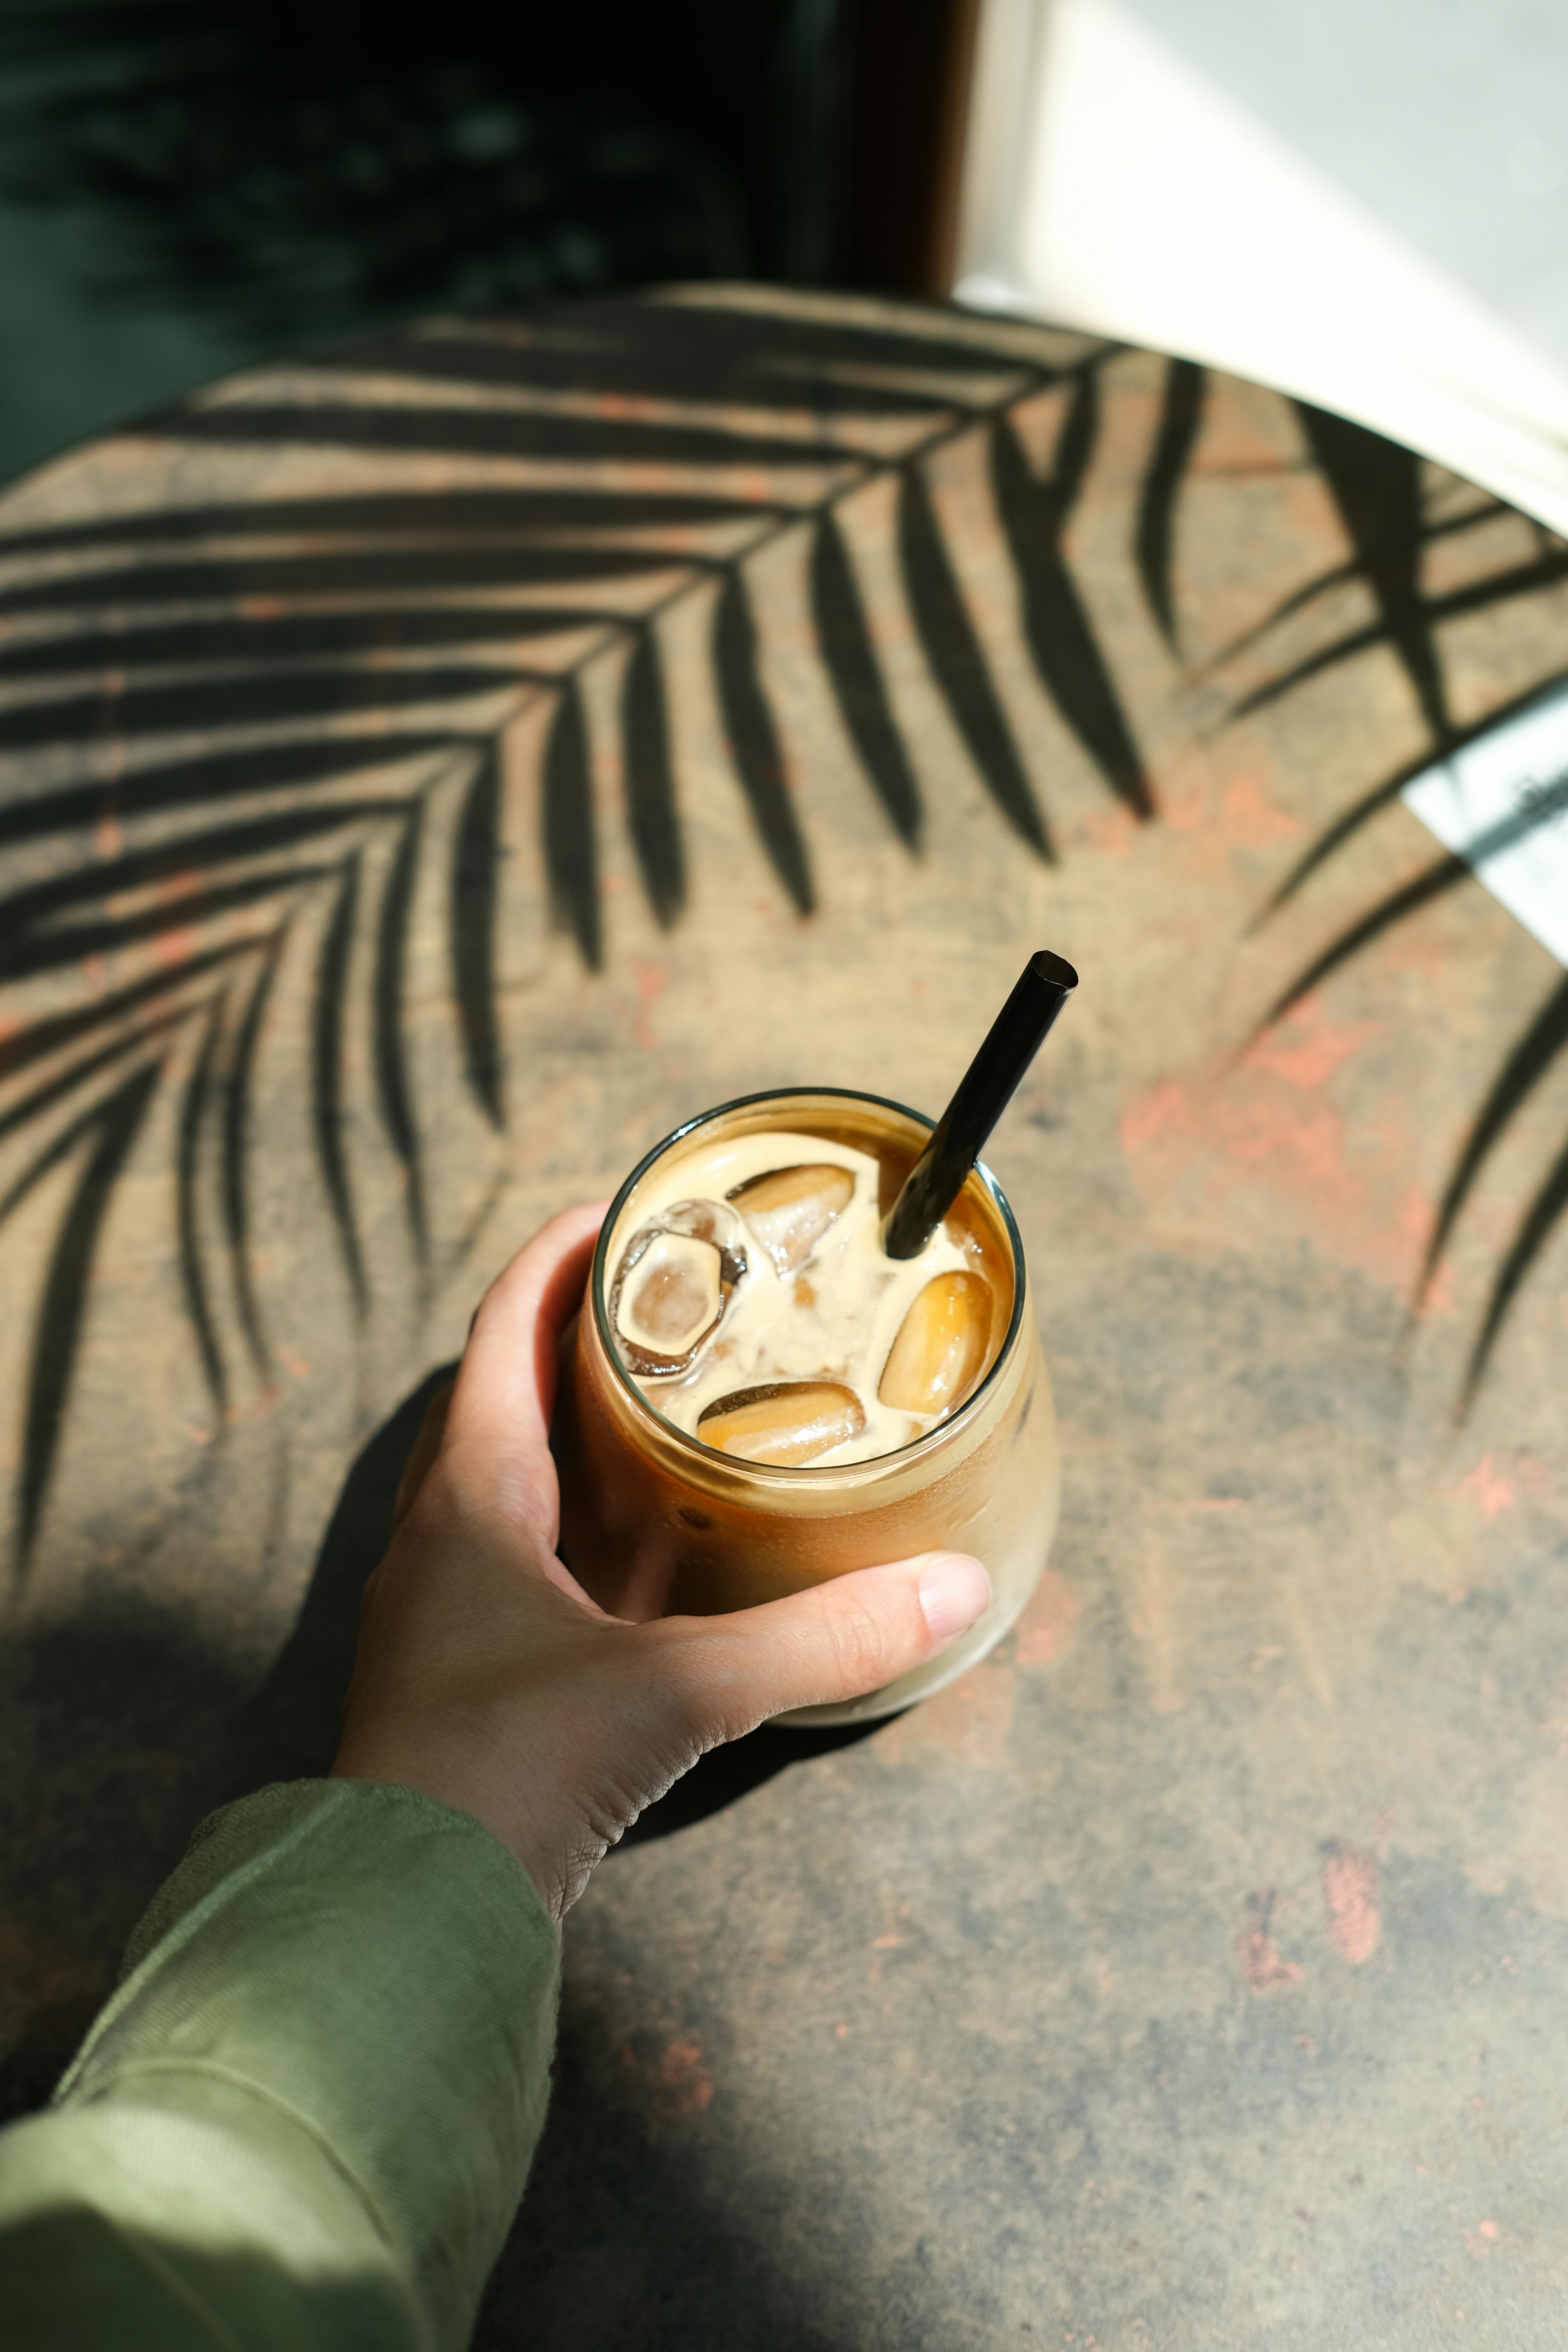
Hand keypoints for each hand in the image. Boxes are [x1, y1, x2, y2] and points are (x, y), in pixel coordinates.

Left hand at [332, 1204, 991, 1917]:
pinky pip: (520, 1562)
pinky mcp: (463, 1677)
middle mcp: (439, 1537)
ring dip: (573, 1435)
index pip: (503, 1329)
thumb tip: (954, 1588)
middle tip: (666, 1305)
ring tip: (664, 1412)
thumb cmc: (510, 1772)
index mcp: (469, 1496)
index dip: (558, 1259)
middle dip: (575, 1338)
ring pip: (506, 1481)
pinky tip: (647, 1556)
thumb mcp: (682, 1689)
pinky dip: (580, 1530)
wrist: (403, 1918)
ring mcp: (443, 1611)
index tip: (621, 1210)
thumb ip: (823, 1638)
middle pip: (500, 1394)